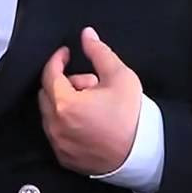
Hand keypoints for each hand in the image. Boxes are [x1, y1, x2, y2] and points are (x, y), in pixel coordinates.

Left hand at [38, 26, 142, 175]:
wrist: (143, 153)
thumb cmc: (132, 116)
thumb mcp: (120, 76)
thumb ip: (99, 52)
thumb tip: (87, 35)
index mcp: (65, 104)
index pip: (49, 74)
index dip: (57, 59)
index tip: (65, 54)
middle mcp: (55, 126)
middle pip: (47, 93)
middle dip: (64, 82)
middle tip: (90, 82)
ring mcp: (58, 144)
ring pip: (50, 114)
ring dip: (64, 103)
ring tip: (92, 103)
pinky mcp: (64, 157)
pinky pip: (56, 133)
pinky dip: (65, 123)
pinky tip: (87, 121)